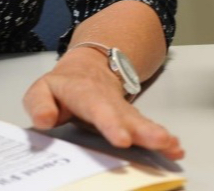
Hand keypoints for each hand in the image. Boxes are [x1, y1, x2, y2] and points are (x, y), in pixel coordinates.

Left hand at [22, 48, 183, 160]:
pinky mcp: (132, 118)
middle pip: (124, 113)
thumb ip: (38, 103)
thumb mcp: (42, 89)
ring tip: (171, 145)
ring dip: (155, 133)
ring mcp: (121, 109)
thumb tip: (44, 119)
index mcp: (82, 92)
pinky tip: (175, 148)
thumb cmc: (64, 86)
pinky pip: (146, 127)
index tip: (122, 139)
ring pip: (139, 120)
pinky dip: (162, 137)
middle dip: (140, 129)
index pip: (94, 106)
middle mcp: (106, 100)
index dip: (109, 122)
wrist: (88, 66)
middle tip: (157, 141)